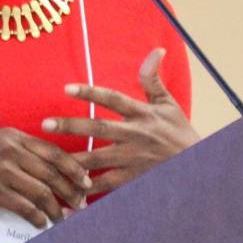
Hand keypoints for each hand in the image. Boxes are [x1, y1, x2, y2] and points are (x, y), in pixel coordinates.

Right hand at [0, 128, 91, 227]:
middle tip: (81, 204)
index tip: (86, 181)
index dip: (74, 168)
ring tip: (63, 219)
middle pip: (52, 172)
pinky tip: (41, 224)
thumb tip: (49, 166)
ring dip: (56, 209)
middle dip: (71, 191)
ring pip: (41, 192)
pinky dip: (37, 218)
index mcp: (13, 136)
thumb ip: (20, 148)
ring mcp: (1, 170)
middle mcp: (10, 150)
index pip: (53, 151)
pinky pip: (24, 207)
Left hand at [41, 48, 198, 194]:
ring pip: (98, 160)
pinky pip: (107, 185)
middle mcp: (135, 136)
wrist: (198, 167)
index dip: (90, 93)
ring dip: (73, 161)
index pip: (113, 99)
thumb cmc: (179, 133)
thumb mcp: (168, 104)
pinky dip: (88, 190)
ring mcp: (133, 160)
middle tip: (45, 124)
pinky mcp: (133, 180)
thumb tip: (157, 50)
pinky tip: (69, 192)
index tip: (66, 88)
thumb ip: (153, 79)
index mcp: (142, 114)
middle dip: (71, 127)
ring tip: (48, 162)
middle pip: (99, 129)